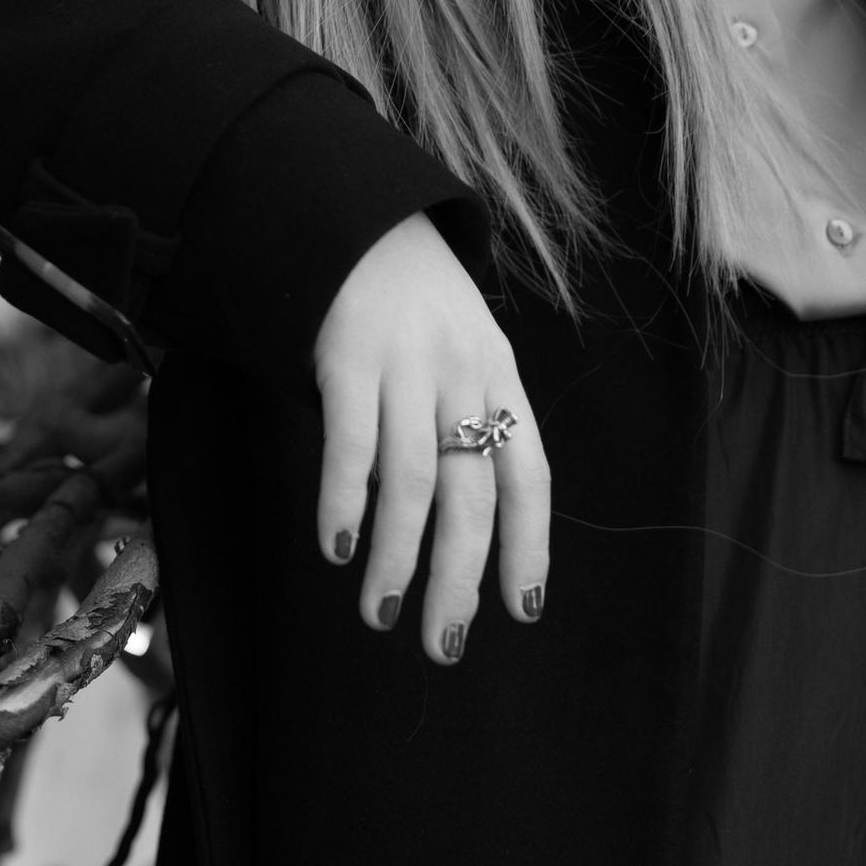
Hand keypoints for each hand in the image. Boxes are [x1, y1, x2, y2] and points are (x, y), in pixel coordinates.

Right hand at [312, 211, 549, 663]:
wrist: (358, 219)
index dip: (530, 546)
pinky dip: (345, 501)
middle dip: (459, 578)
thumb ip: (467, 425)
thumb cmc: (415, 305)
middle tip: (442, 645)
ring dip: (397, 558)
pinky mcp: (349, 354)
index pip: (529, 475)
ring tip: (381, 614)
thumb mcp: (465, 352)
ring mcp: (407, 363)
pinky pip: (352, 442)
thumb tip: (460, 534)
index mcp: (500, 378)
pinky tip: (336, 548)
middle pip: (472, 493)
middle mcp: (463, 373)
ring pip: (414, 481)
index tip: (522, 611)